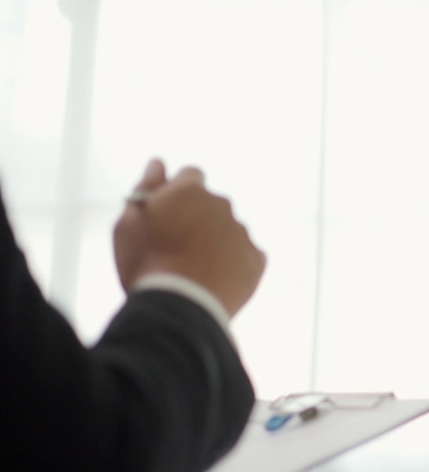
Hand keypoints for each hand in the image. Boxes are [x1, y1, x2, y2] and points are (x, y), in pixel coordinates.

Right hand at [113, 158, 266, 316]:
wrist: (178, 307)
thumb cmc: (146, 263)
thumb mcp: (129, 222)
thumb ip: (146, 187)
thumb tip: (158, 163)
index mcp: (191, 190)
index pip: (190, 176)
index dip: (178, 193)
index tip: (169, 212)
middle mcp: (223, 205)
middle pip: (211, 204)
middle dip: (198, 217)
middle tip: (177, 245)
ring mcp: (242, 232)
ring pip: (228, 230)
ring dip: (215, 240)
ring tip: (194, 267)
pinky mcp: (257, 260)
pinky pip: (245, 254)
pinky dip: (233, 262)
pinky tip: (214, 278)